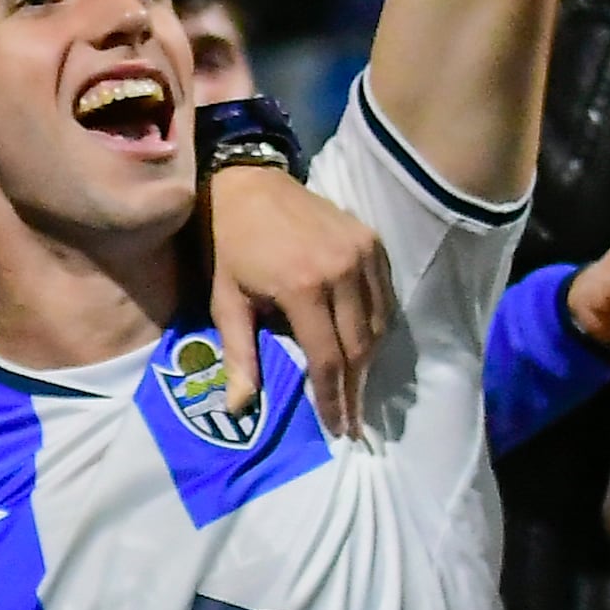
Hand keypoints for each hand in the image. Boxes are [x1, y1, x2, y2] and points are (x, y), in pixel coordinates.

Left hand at [197, 164, 397, 434]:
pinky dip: (377, 324)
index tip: (338, 427)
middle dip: (357, 388)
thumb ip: (238, 355)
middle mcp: (340, 270)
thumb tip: (238, 408)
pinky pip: (383, 295)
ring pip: (378, 322)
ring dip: (369, 359)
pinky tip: (364, 346)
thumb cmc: (229, 244)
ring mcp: (361, 252)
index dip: (333, 397)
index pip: (327, 357)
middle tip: (355, 420)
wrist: (249, 182)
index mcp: (302, 287)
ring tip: (357, 388)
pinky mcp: (371, 241)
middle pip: (360, 345)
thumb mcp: (225, 301)